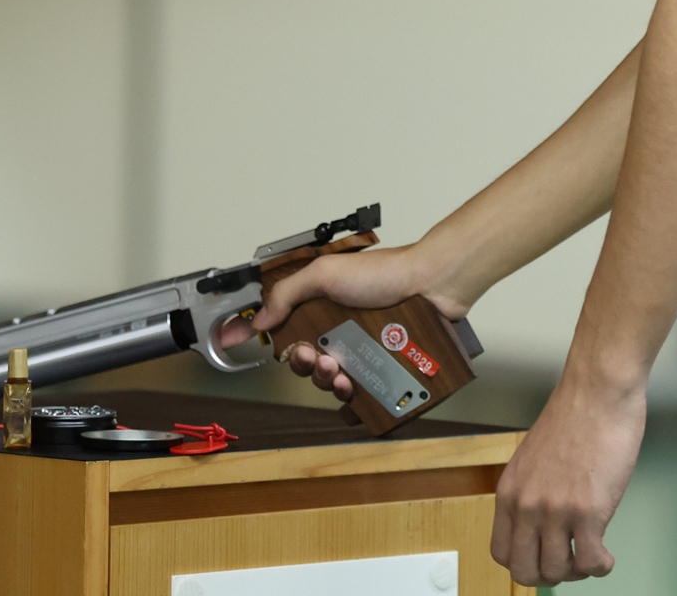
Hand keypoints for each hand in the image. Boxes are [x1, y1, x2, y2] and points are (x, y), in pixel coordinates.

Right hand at [217, 244, 467, 403]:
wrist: (433, 284)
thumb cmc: (385, 274)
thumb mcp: (327, 274)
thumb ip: (289, 293)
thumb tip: (260, 319)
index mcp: (324, 309)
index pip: (287, 331)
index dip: (270, 342)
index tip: (243, 348)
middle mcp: (343, 332)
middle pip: (309, 362)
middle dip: (304, 366)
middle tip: (315, 358)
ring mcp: (365, 352)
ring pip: (334, 382)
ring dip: (328, 382)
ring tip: (340, 374)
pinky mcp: (385, 369)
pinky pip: (365, 396)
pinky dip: (355, 403)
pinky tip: (354, 396)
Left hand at [491, 375, 644, 584]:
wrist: (597, 392)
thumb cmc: (574, 416)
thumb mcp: (533, 459)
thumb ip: (532, 492)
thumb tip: (543, 522)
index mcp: (510, 491)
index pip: (501, 552)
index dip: (524, 563)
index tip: (543, 558)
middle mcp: (527, 505)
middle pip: (525, 571)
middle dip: (549, 575)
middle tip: (569, 563)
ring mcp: (556, 511)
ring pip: (558, 572)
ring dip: (577, 571)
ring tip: (591, 556)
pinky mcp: (588, 512)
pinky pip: (590, 562)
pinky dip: (600, 567)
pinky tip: (606, 556)